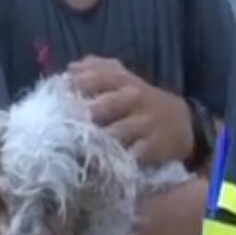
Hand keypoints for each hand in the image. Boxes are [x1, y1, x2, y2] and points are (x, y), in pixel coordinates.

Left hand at [67, 56, 192, 166]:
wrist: (182, 122)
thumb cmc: (140, 100)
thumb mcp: (123, 78)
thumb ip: (97, 68)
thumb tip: (69, 68)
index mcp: (122, 80)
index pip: (95, 78)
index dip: (73, 86)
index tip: (53, 98)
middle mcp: (134, 98)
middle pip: (102, 107)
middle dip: (81, 118)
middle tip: (59, 129)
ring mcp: (145, 123)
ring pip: (115, 133)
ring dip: (94, 143)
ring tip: (74, 151)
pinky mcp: (153, 147)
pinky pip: (131, 156)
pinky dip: (115, 162)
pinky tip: (100, 166)